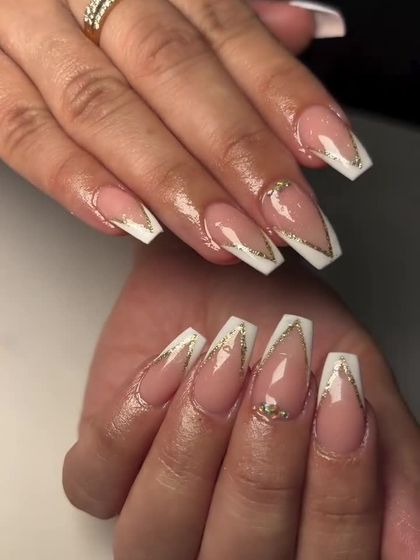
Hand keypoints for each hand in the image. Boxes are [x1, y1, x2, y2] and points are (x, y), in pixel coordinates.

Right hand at [0, 0, 358, 274]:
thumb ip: (228, 12)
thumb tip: (299, 30)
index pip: (227, 32)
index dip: (281, 94)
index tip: (328, 153)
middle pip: (173, 74)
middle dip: (235, 153)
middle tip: (282, 220)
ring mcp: (28, 32)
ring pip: (101, 108)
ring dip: (169, 180)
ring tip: (223, 237)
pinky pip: (20, 130)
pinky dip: (72, 178)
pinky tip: (129, 221)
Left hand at [63, 238, 419, 557]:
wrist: (230, 268)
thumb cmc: (292, 324)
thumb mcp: (360, 383)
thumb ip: (390, 464)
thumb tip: (412, 543)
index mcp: (294, 529)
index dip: (337, 496)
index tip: (343, 402)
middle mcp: (223, 533)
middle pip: (238, 559)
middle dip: (265, 461)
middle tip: (286, 372)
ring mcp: (155, 507)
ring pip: (156, 534)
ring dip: (197, 443)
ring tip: (225, 362)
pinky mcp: (101, 468)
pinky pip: (95, 481)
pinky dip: (133, 421)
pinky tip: (173, 363)